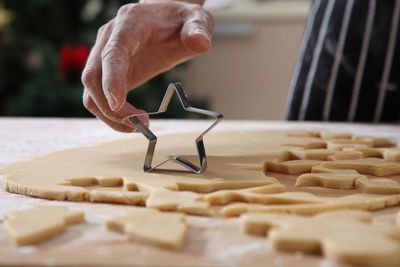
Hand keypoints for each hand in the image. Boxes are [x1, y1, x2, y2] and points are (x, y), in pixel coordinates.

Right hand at [81, 1, 212, 131]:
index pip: (113, 52)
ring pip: (90, 90)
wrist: (168, 19)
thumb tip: (199, 42)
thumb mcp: (197, 18)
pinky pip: (98, 97)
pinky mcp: (108, 72)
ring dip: (108, 115)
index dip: (112, 79)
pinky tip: (133, 121)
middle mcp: (109, 38)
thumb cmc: (180, 19)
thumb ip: (198, 28)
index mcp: (129, 23)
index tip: (118, 105)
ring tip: (138, 126)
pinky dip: (110, 114)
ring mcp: (104, 55)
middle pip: (92, 76)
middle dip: (110, 106)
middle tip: (139, 124)